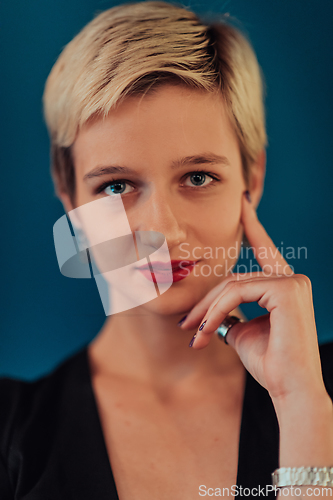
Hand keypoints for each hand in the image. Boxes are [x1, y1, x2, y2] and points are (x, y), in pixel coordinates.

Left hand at [180, 191, 326, 408]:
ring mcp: (291, 282)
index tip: (243, 203)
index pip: (264, 250)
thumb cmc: (269, 364)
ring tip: (193, 335)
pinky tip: (205, 331)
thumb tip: (215, 309)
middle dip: (206, 301)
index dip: (252, 225)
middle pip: (234, 278)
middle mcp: (292, 279)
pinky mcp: (286, 289)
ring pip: (232, 285)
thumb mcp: (243, 331)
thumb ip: (232, 312)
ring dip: (207, 311)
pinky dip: (216, 311)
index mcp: (285, 285)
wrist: (289, 389)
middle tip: (186, 324)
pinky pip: (237, 293)